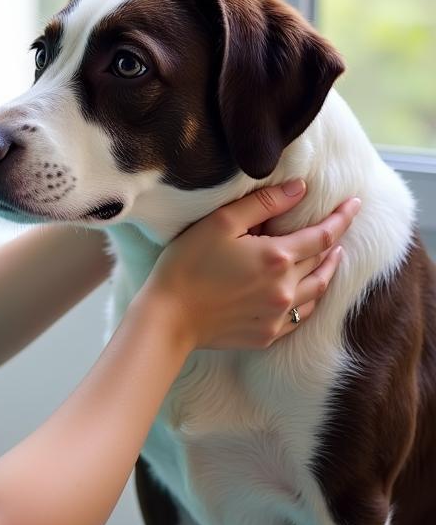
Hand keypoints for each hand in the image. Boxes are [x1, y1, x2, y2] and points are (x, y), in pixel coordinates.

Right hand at [143, 180, 360, 350]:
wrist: (169, 317)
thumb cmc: (188, 264)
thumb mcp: (220, 222)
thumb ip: (263, 204)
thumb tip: (300, 189)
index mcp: (276, 258)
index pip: (322, 235)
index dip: (341, 218)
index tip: (355, 204)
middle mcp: (285, 289)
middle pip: (321, 261)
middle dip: (334, 241)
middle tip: (340, 226)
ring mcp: (278, 316)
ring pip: (317, 291)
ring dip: (328, 271)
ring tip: (333, 256)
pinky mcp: (268, 335)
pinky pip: (302, 316)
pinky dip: (311, 299)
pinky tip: (307, 291)